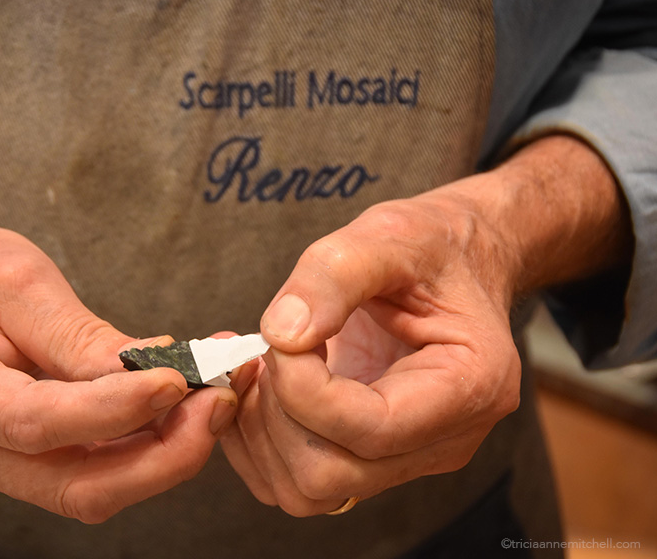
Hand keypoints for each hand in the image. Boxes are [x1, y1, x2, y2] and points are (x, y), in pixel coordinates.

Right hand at [0, 174, 237, 522]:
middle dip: (163, 455)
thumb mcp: (16, 279)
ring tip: (217, 395)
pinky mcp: (18, 459)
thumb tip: (156, 372)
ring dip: (166, 451)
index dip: (116, 410)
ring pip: (92, 487)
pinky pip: (90, 467)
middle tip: (220, 400)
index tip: (179, 380)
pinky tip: (184, 404)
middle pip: (76, 485)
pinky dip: (145, 443)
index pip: (37, 422)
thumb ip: (79, 336)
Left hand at [221, 136, 631, 515]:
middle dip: (277, 411)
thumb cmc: (431, 248)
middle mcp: (443, 439)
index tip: (282, 334)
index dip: (303, 388)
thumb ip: (334, 275)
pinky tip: (260, 385)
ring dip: (260, 431)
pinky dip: (257, 441)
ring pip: (305, 489)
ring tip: (261, 366)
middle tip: (269, 351)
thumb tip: (282, 332)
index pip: (370, 428)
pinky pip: (297, 480)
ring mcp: (405, 456)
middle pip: (330, 474)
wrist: (453, 263)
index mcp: (469, 386)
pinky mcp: (368, 455)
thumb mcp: (390, 235)